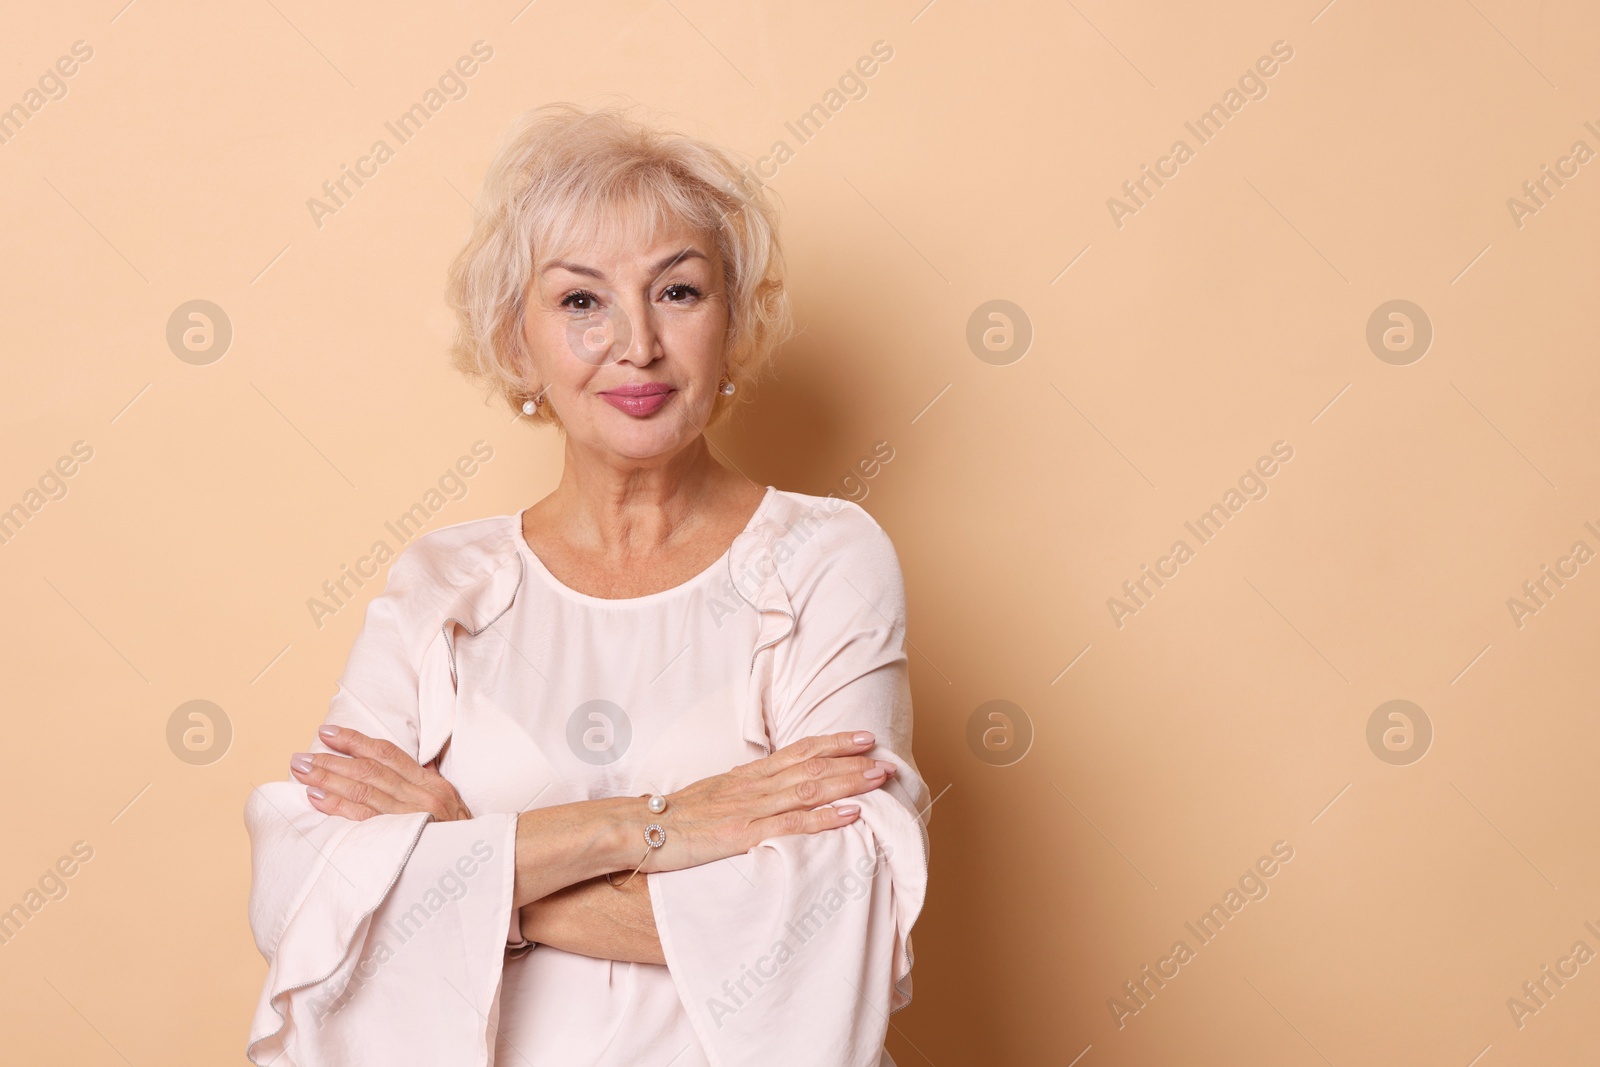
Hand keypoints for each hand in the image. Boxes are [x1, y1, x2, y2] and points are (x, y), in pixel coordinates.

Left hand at [290, 725, 472, 821]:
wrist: (480, 870)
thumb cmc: (458, 838)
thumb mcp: (449, 805)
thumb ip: (425, 783)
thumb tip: (406, 764)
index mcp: (431, 784)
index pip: (387, 754)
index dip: (356, 741)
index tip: (328, 733)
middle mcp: (422, 797)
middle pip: (370, 771)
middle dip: (333, 760)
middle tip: (301, 756)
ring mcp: (412, 818)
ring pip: (363, 791)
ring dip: (328, 779)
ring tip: (302, 772)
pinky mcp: (401, 839)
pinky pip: (364, 819)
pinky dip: (338, 806)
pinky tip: (317, 798)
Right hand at [636, 730, 896, 874]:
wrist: (633, 828)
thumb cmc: (667, 820)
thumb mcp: (708, 800)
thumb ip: (737, 796)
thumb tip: (759, 794)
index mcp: (745, 777)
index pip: (796, 752)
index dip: (832, 743)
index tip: (862, 738)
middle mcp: (751, 786)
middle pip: (810, 766)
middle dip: (850, 759)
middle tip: (884, 754)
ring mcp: (748, 808)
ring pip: (808, 789)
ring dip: (847, 781)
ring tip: (879, 777)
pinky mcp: (742, 833)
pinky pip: (792, 825)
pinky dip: (825, 818)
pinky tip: (852, 815)